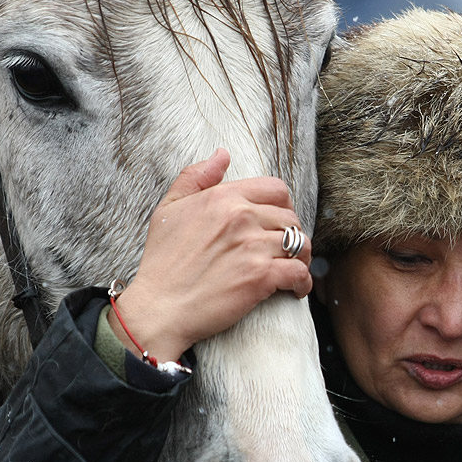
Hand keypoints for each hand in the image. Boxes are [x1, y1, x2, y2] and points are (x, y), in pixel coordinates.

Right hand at [109, 149, 311, 361]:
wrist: (159, 307)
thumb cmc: (162, 261)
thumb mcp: (168, 209)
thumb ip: (196, 177)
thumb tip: (223, 154)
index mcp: (223, 197)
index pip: (276, 189)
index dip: (283, 205)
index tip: (278, 221)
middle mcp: (241, 217)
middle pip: (290, 217)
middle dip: (292, 233)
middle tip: (284, 249)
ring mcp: (253, 247)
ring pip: (300, 243)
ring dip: (302, 257)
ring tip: (293, 267)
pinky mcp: (261, 277)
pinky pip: (299, 272)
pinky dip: (302, 282)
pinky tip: (295, 289)